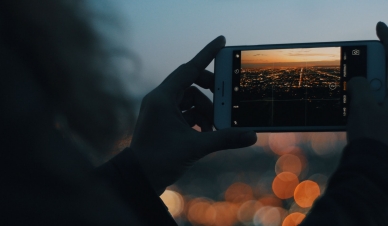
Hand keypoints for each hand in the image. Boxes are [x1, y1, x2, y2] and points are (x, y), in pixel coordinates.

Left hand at [130, 36, 256, 194]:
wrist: (140, 179)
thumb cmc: (159, 160)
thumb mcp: (196, 147)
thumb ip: (225, 139)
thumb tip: (251, 136)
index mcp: (163, 98)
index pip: (189, 68)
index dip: (207, 54)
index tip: (222, 41)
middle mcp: (160, 99)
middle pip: (190, 82)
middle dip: (210, 91)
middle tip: (226, 98)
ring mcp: (161, 110)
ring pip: (190, 99)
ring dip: (206, 110)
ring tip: (215, 127)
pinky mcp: (164, 120)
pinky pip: (185, 111)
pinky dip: (198, 118)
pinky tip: (206, 132)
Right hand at [346, 22, 387, 146]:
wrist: (375, 167)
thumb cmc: (374, 138)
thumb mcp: (363, 106)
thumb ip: (360, 86)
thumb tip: (357, 81)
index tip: (379, 26)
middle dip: (374, 68)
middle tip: (359, 66)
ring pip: (383, 90)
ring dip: (368, 86)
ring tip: (354, 91)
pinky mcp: (386, 122)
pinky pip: (380, 103)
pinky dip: (369, 100)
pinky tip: (357, 105)